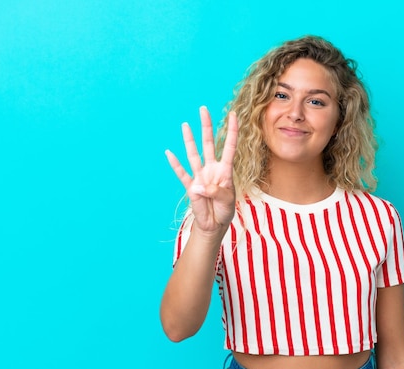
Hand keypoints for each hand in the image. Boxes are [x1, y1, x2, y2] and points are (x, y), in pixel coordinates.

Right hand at [165, 106, 237, 233]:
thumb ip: (215, 192)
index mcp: (225, 171)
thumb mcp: (226, 201)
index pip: (229, 147)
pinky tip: (169, 153)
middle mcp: (211, 169)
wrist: (214, 224)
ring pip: (193, 154)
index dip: (232, 131)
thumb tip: (198, 187)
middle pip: (208, 144)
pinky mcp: (190, 187)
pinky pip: (182, 174)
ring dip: (189, 140)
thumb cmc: (224, 210)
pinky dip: (175, 164)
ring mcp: (200, 177)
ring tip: (185, 124)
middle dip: (206, 126)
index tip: (233, 115)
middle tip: (203, 109)